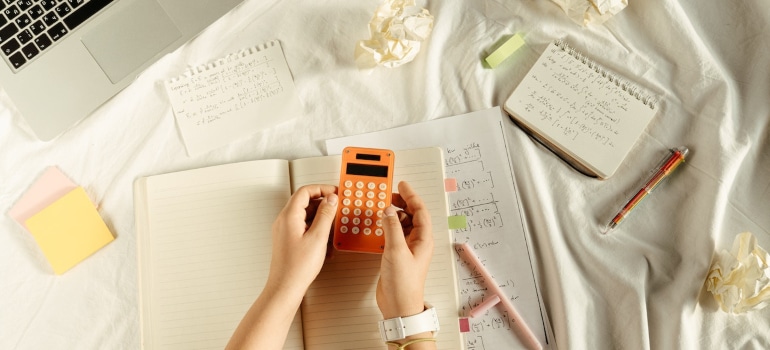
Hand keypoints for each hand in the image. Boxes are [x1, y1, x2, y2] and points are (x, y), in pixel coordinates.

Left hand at [266, 184, 337, 294]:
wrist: (285, 287)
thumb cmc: (297, 267)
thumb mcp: (318, 237)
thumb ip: (326, 215)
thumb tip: (331, 200)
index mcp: (289, 216)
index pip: (305, 191)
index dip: (321, 189)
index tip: (335, 193)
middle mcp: (284, 221)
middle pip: (305, 202)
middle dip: (323, 204)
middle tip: (337, 208)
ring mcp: (285, 230)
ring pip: (305, 215)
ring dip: (320, 217)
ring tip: (332, 226)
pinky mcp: (288, 240)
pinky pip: (303, 226)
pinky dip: (315, 228)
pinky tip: (325, 240)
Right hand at [376, 181, 433, 318]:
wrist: (399, 305)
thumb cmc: (404, 284)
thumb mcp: (396, 251)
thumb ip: (392, 228)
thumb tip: (388, 211)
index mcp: (423, 239)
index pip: (420, 211)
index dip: (411, 195)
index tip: (401, 185)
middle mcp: (417, 242)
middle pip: (412, 215)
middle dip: (401, 202)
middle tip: (389, 193)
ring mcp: (407, 248)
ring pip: (402, 224)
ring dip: (393, 214)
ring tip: (382, 206)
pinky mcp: (397, 255)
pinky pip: (393, 234)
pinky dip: (386, 227)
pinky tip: (378, 225)